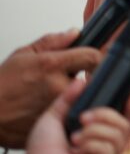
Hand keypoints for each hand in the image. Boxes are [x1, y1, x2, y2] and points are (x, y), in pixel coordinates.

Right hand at [0, 29, 101, 147]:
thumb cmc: (0, 85)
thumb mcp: (23, 54)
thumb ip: (52, 42)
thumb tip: (74, 33)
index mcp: (51, 65)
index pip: (92, 56)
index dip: (96, 55)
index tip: (94, 57)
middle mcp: (57, 86)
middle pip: (90, 77)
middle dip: (84, 75)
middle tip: (69, 77)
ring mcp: (58, 106)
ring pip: (81, 95)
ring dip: (73, 92)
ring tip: (53, 92)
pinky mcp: (55, 121)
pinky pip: (71, 111)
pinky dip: (65, 107)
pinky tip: (49, 105)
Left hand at [26, 77, 129, 153]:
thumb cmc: (41, 150)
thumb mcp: (52, 118)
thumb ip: (68, 98)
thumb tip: (84, 77)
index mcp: (97, 133)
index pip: (124, 120)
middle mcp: (105, 144)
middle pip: (125, 124)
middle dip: (106, 115)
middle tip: (84, 118)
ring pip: (119, 134)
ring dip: (95, 131)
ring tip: (75, 137)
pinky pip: (109, 148)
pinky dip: (92, 145)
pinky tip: (77, 150)